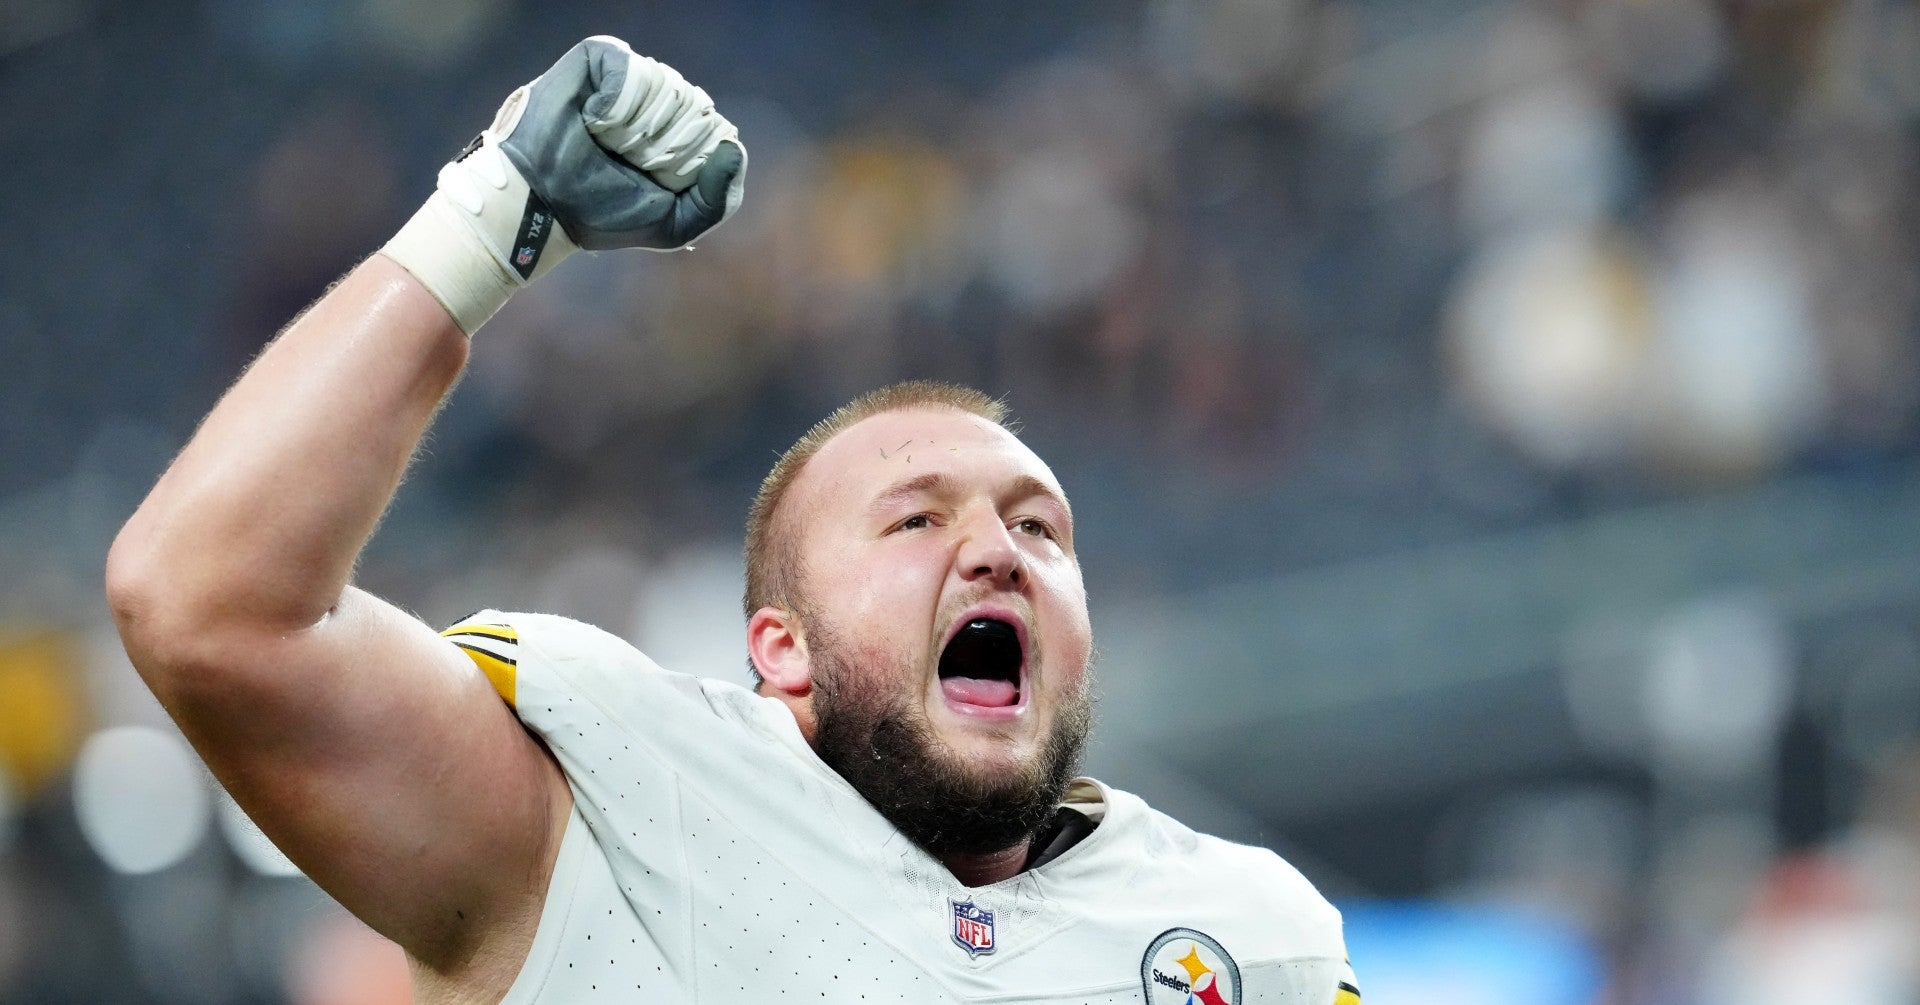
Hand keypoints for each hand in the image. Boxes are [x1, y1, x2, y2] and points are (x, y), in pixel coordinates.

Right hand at [383, 35, 746, 332]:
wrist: (540, 205)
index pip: (711, 131)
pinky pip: (628, 64)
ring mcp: (627, 80)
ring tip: (609, 144)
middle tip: (628, 163)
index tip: (659, 181)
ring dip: (639, 124)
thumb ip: (719, 200)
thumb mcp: (675, 225)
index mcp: (678, 138)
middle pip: (691, 105)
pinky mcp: (595, 61)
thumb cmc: (604, 216)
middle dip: (665, 142)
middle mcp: (656, 104)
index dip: (692, 158)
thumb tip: (732, 148)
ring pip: (664, 84)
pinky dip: (618, 97)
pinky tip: (597, 121)